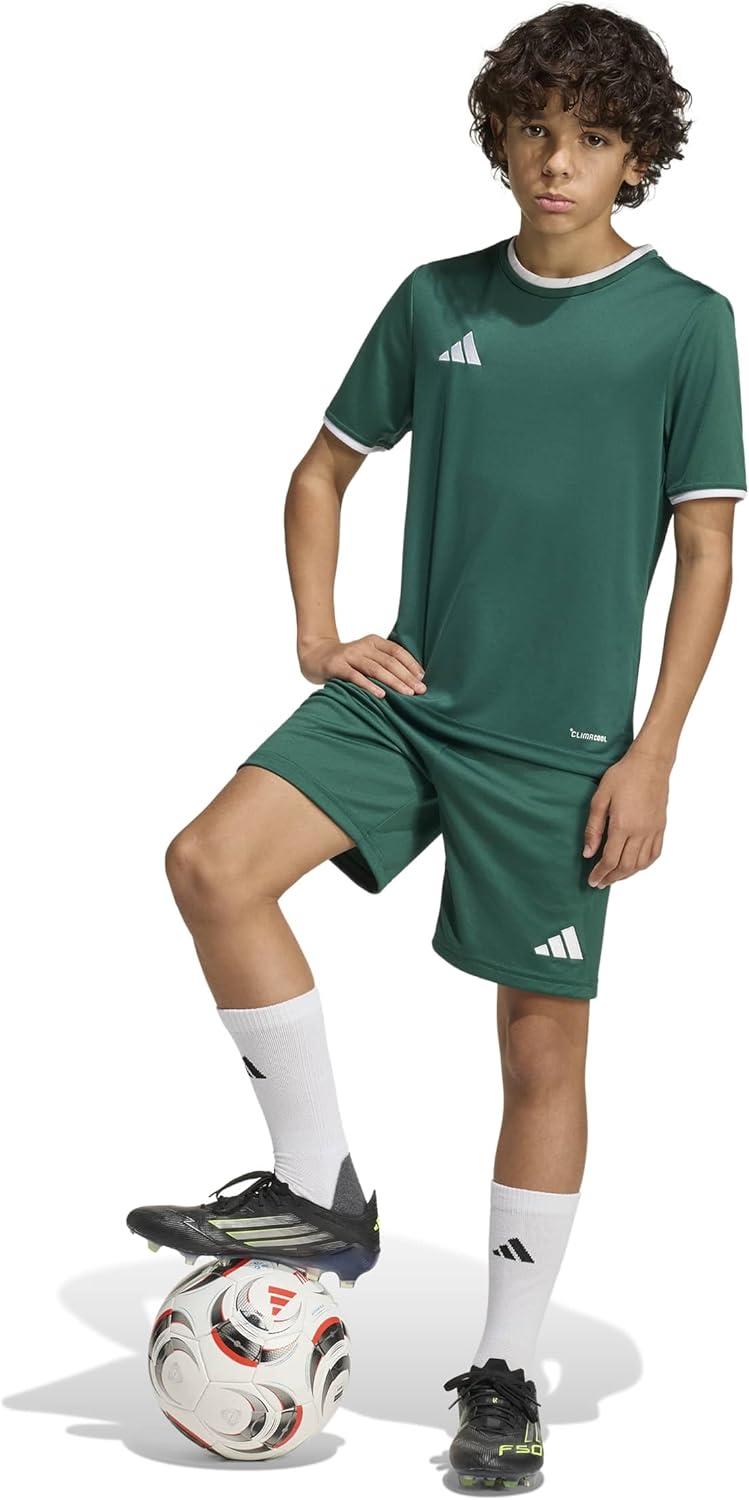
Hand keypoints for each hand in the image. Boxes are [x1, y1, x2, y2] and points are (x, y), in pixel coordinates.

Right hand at [298, 633, 427, 699]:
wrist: (314, 655)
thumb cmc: (347, 661)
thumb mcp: (366, 656)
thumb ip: (383, 662)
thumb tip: (411, 680)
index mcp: (373, 642)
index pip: (397, 651)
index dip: (411, 664)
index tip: (422, 677)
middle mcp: (363, 646)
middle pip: (389, 661)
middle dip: (407, 676)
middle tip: (420, 690)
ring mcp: (349, 655)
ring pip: (376, 669)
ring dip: (394, 682)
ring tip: (407, 693)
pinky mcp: (336, 666)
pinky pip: (355, 677)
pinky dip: (369, 686)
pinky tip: (381, 695)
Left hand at [582, 744, 670, 887]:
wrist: (650, 763)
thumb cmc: (623, 776)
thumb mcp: (600, 798)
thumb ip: (593, 828)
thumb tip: (588, 853)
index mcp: (623, 826)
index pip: (610, 860)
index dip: (600, 873)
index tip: (593, 881)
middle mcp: (640, 832)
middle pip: (626, 866)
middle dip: (611, 878)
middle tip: (601, 883)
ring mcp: (653, 831)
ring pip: (641, 863)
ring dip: (627, 874)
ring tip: (615, 876)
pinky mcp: (661, 827)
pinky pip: (655, 853)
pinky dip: (644, 865)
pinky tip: (636, 866)